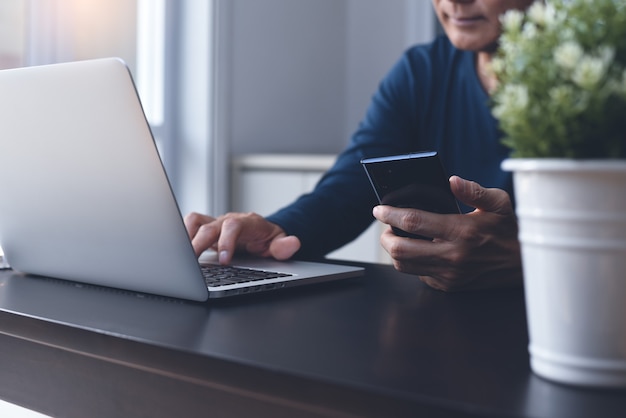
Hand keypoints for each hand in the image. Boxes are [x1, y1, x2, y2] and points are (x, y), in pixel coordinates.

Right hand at [184, 212, 300, 263]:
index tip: (224, 261)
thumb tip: (293, 243)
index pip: (233, 226)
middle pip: (209, 226)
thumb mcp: (280, 244)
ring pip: (196, 221)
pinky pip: (191, 226)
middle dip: (199, 243)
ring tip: (182, 257)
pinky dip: (183, 236)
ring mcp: (216, 224)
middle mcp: (229, 220)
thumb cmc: (268, 240)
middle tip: (193, 262)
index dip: (226, 242)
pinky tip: (181, 253)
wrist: (262, 233)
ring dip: (186, 237)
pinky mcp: (207, 229)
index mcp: (247, 223)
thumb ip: (284, 246)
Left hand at [372, 176, 521, 290]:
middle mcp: (453, 256)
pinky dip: (412, 262)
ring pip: (404, 266)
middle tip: (385, 227)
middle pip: (400, 250)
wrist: (524, 265)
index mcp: (462, 231)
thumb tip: (452, 180)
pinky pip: (418, 275)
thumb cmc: (509, 230)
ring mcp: (449, 275)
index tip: (379, 210)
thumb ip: (474, 190)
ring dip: (394, 251)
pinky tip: (417, 250)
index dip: (390, 215)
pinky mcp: (449, 286)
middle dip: (385, 237)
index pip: (413, 222)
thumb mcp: (499, 203)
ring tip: (396, 238)